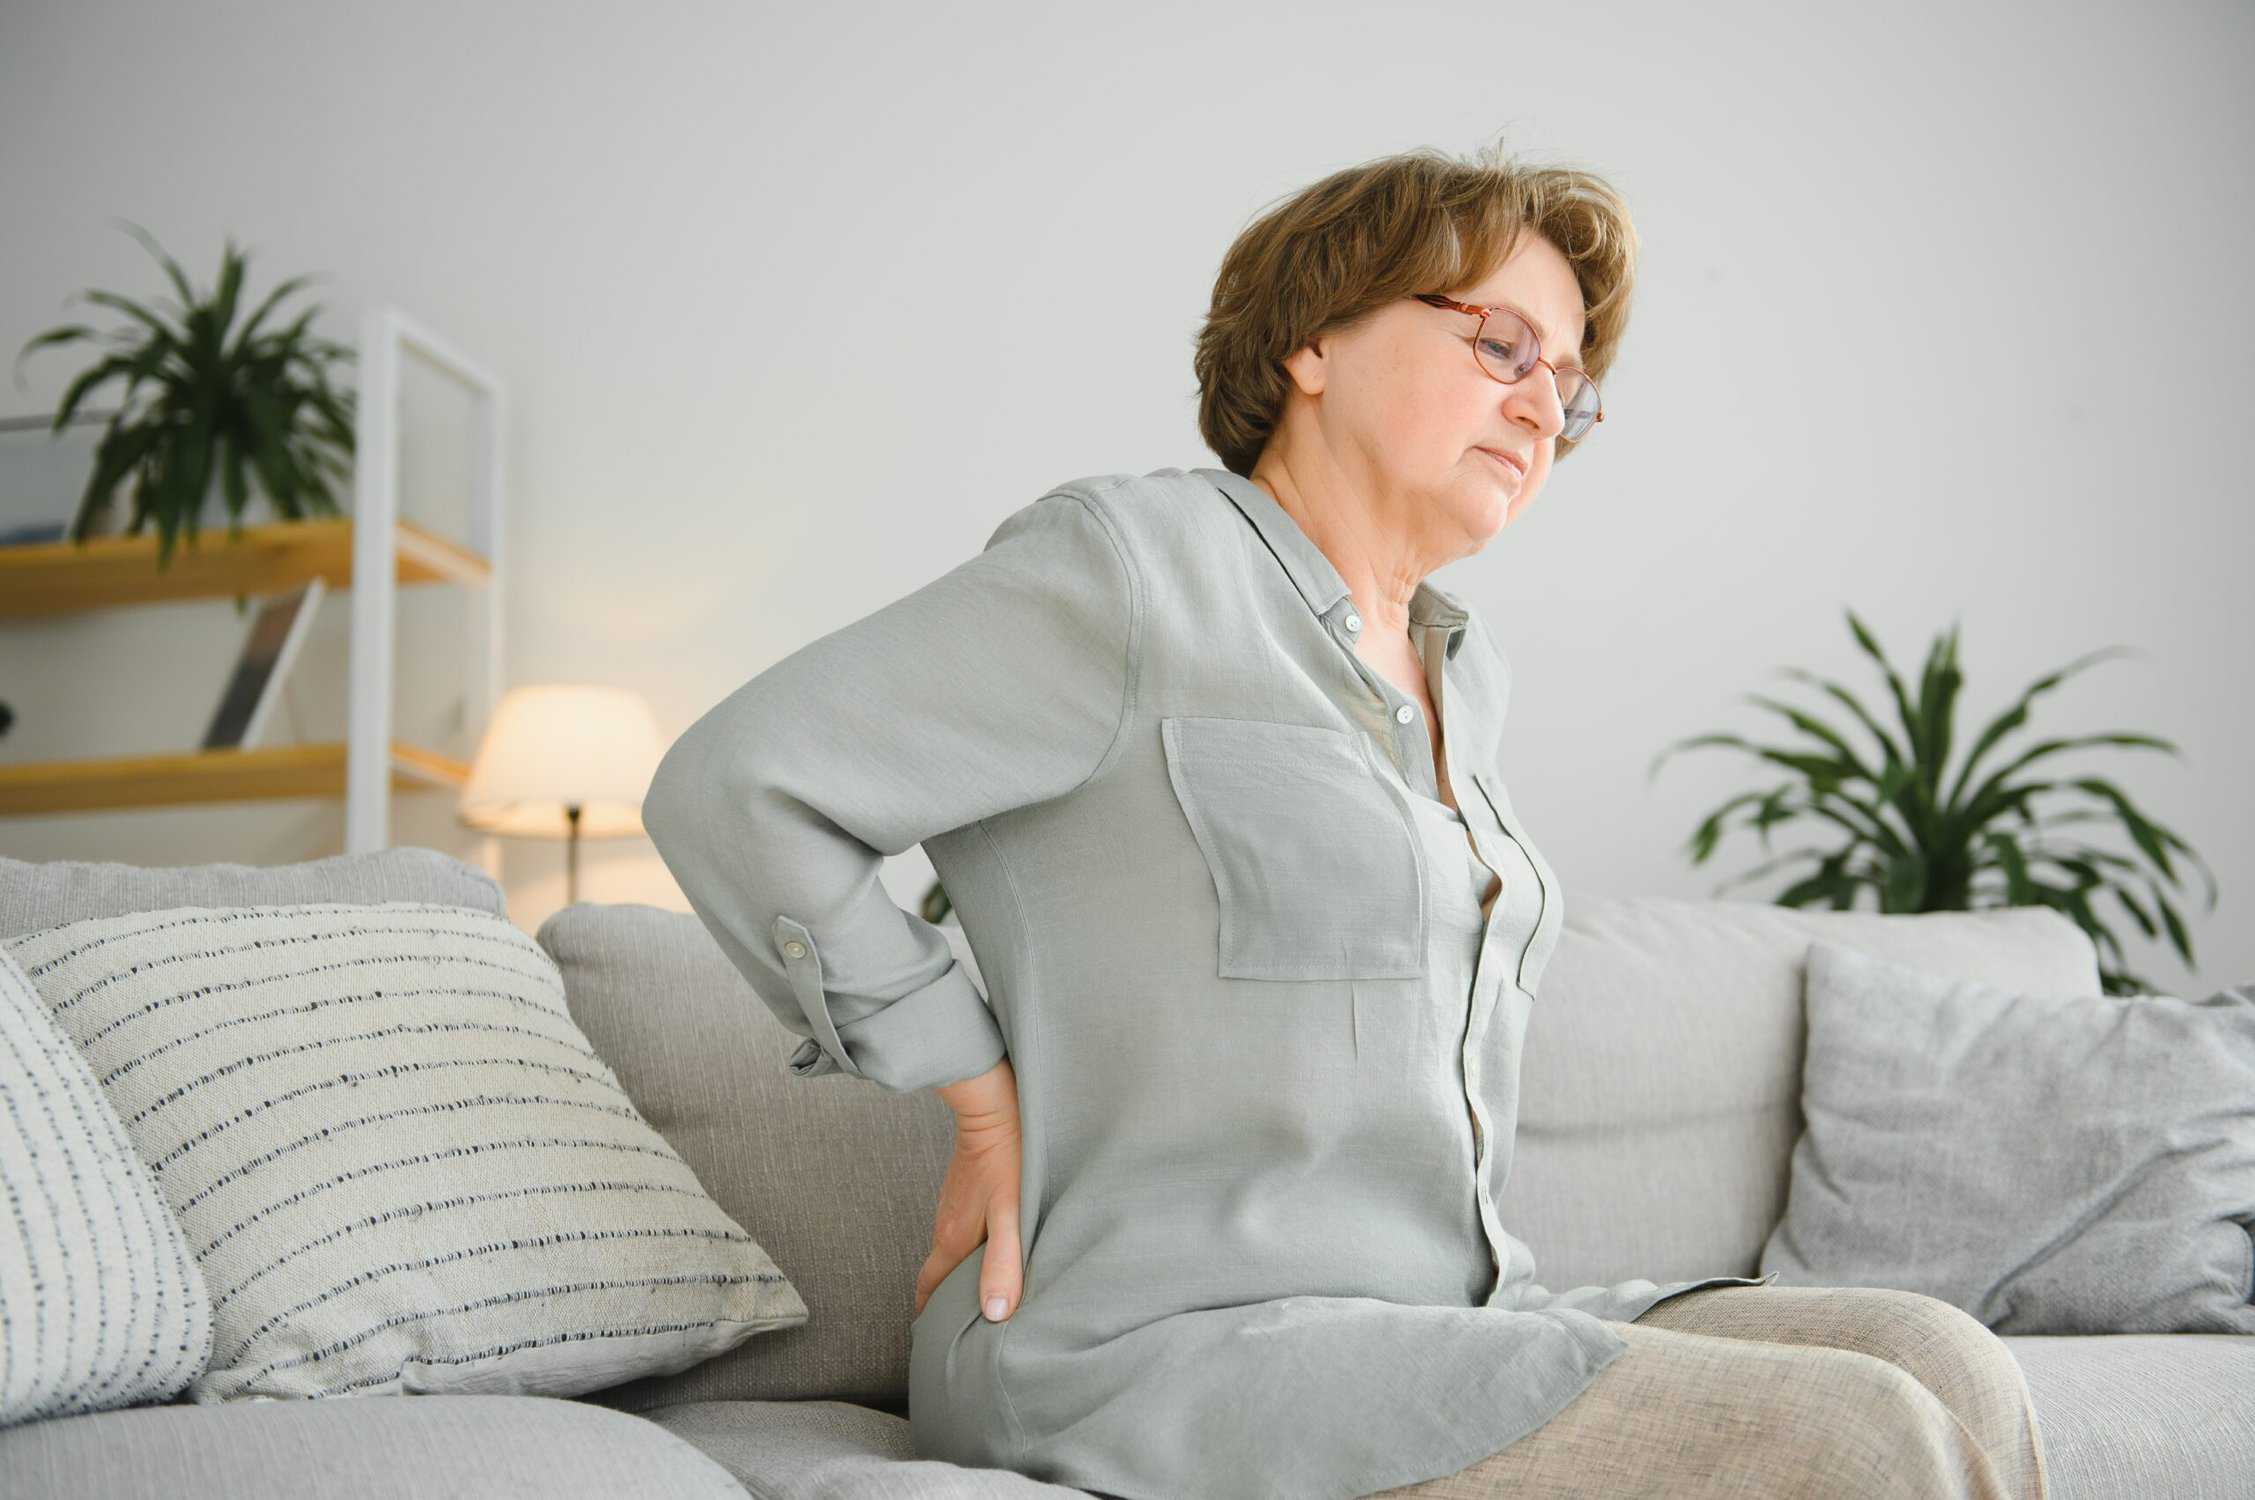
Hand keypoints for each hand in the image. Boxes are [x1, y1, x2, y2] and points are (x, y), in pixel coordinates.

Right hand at [916, 1055, 1022, 1322]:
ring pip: (949, 1251)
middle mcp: (946, 1227)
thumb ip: (1003, 1263)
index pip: (929, 1289)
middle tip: (953, 1326)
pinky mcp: (965, 1191)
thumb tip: (995, 1313)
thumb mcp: (1011, 1217)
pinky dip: (968, 1249)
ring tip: (975, 1294)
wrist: (994, 1106)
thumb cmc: (1007, 1160)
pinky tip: (989, 1250)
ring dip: (957, 1274)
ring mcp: (953, 1207)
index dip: (929, 1316)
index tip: (932, 1340)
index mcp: (952, 1241)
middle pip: (937, 1274)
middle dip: (941, 1301)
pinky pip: (960, 1230)